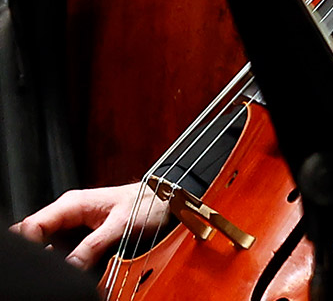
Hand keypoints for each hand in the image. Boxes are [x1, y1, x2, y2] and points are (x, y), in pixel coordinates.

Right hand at [11, 183, 166, 270]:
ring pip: (47, 246)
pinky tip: (69, 269)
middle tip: (47, 268)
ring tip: (59, 268)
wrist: (165, 202)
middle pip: (36, 235)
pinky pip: (61, 252)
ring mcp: (74, 225)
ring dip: (49, 259)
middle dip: (37, 253)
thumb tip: (69, 265)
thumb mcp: (121, 225)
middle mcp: (70, 212)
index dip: (29, 243)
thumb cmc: (149, 204)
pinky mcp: (81, 237)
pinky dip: (61, 262)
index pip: (34, 224)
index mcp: (74, 203)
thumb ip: (93, 245)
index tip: (37, 263)